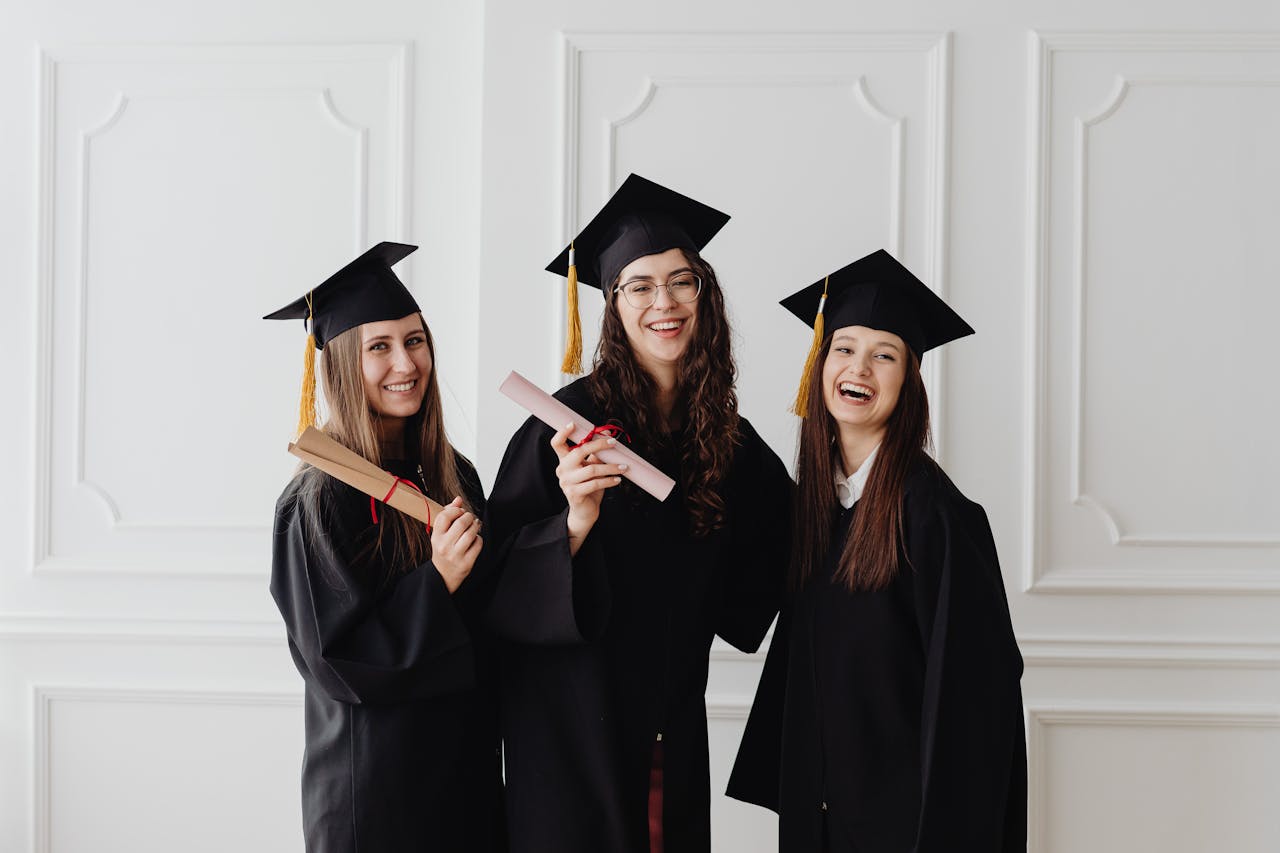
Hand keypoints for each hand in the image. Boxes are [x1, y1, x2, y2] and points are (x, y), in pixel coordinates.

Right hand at [430, 497, 482, 593]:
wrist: (443, 575)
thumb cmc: (443, 549)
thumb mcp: (441, 533)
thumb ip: (448, 514)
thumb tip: (458, 499)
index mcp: (436, 537)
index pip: (445, 516)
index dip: (456, 510)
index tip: (460, 511)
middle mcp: (444, 546)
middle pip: (461, 523)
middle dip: (469, 517)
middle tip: (470, 518)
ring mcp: (455, 555)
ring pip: (471, 533)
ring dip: (476, 526)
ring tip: (475, 525)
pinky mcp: (466, 563)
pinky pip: (478, 544)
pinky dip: (478, 539)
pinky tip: (475, 539)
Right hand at [551, 423, 625, 555]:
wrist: (585, 512)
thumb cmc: (589, 486)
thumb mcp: (592, 467)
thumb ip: (596, 453)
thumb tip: (607, 434)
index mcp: (564, 461)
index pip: (556, 444)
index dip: (562, 433)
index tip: (573, 423)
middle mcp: (562, 470)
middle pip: (578, 452)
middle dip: (597, 445)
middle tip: (613, 443)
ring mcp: (566, 483)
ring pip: (591, 469)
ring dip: (610, 467)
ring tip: (623, 466)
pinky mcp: (574, 494)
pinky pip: (595, 483)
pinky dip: (609, 480)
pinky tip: (618, 479)